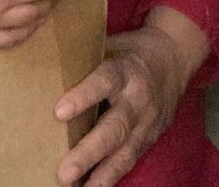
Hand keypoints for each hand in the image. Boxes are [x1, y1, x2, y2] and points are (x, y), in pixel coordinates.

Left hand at [53, 27, 186, 186]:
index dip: (83, 96)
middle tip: (64, 171)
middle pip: (114, 127)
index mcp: (125, 69)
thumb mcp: (111, 45)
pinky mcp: (149, 139)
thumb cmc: (131, 51)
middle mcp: (137, 98)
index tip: (59, 112)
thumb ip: (86, 59)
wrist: (174, 57)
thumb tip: (44, 61)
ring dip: (100, 174)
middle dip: (89, 152)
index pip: (104, 80)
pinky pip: (129, 161)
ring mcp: (146, 122)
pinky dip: (110, 177)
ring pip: (124, 152)